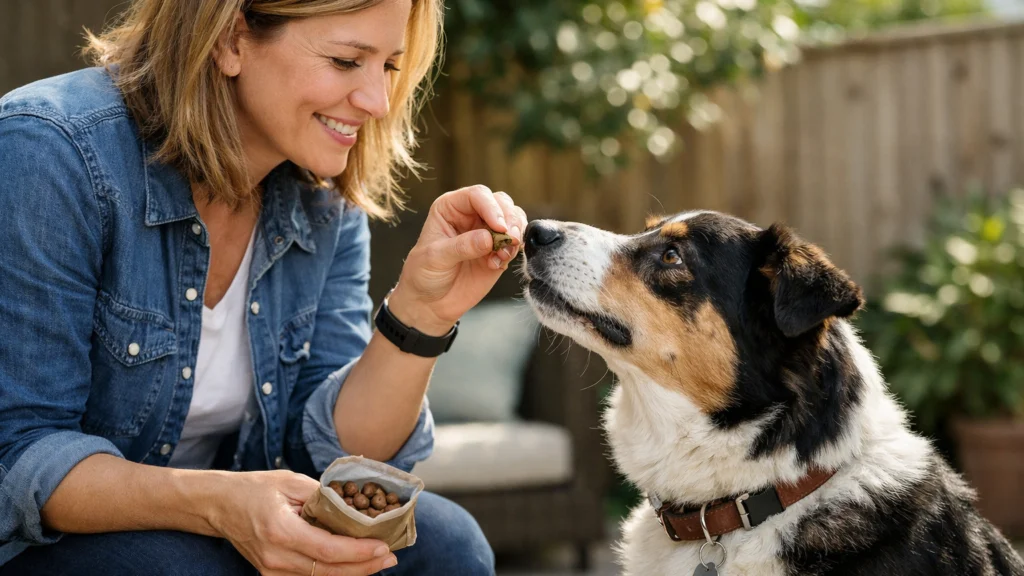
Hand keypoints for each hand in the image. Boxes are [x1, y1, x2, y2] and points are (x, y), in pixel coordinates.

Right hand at [209, 470, 396, 574]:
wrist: (220, 506)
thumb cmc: (255, 489)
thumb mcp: (291, 482)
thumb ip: (324, 496)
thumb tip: (356, 505)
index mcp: (281, 531)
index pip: (328, 550)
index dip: (359, 552)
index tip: (384, 546)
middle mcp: (276, 557)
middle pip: (329, 571)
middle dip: (365, 566)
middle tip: (391, 557)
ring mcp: (272, 570)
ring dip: (354, 572)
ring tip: (380, 561)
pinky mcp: (272, 575)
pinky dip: (335, 572)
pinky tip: (356, 564)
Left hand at [389, 184, 527, 334]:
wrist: (430, 302)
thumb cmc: (424, 274)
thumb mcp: (436, 258)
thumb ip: (462, 246)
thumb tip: (488, 238)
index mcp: (451, 208)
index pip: (477, 195)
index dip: (491, 207)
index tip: (498, 227)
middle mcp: (471, 215)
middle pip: (501, 202)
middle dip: (509, 219)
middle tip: (510, 239)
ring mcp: (486, 232)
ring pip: (513, 219)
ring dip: (515, 234)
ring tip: (503, 254)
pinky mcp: (498, 250)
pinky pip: (515, 243)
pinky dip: (513, 251)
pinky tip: (498, 264)